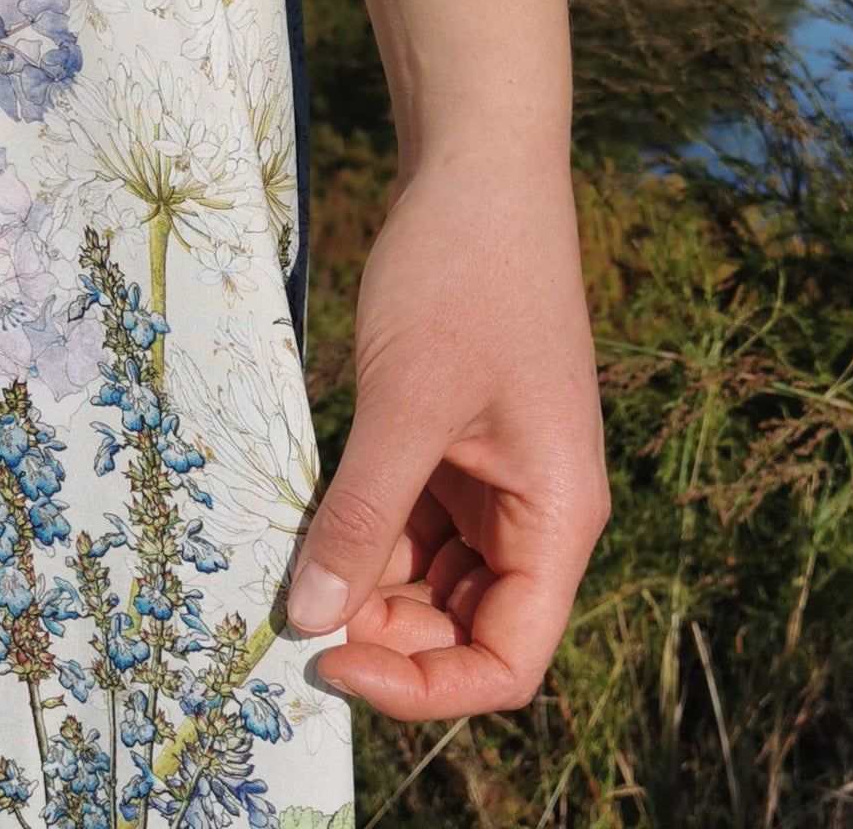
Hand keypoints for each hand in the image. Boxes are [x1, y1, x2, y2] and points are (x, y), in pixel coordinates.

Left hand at [284, 148, 609, 719]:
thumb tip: (307, 623)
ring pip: (433, 577)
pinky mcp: (461, 440)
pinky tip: (312, 506)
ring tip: (295, 549)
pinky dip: (364, 527)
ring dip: (366, 580)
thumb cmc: (465, 272)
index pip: (509, 659)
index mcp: (557, 513)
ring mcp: (499, 473)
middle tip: (295, 601)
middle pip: (466, 627)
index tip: (333, 659)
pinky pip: (415, 519)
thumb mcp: (405, 403)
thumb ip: (363, 517)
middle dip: (384, 633)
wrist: (479, 164)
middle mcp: (538, 508)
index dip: (425, 688)